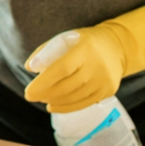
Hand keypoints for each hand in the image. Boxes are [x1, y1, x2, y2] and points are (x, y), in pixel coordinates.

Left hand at [23, 2, 144, 113]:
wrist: (116, 47)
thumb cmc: (83, 42)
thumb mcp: (65, 38)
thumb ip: (46, 51)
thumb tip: (30, 68)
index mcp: (84, 49)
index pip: (61, 69)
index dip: (43, 82)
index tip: (28, 91)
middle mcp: (97, 66)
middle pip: (66, 86)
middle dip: (44, 94)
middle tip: (30, 96)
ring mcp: (104, 81)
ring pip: (74, 97)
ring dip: (53, 100)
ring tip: (41, 98)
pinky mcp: (108, 91)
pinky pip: (83, 103)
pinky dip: (66, 107)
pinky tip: (53, 106)